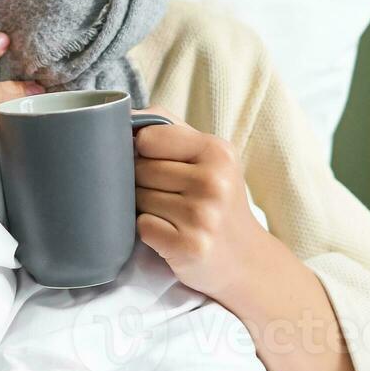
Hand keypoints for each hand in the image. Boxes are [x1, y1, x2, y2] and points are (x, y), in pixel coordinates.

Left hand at [132, 109, 289, 299]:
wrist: (245, 259)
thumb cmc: (217, 200)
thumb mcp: (209, 156)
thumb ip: (169, 127)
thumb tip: (123, 111)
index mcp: (217, 151)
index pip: (148, 138)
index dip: (142, 151)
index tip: (156, 163)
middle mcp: (213, 182)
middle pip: (140, 169)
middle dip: (143, 182)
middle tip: (169, 196)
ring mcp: (202, 216)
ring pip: (138, 198)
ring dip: (145, 207)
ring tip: (171, 215)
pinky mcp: (188, 246)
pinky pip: (142, 227)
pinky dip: (149, 231)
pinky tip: (170, 234)